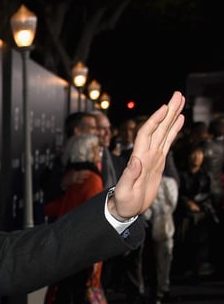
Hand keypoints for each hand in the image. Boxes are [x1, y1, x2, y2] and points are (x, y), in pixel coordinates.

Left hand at [108, 91, 184, 219]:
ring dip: (172, 116)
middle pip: (158, 128)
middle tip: (178, 95)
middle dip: (168, 111)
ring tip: (181, 100)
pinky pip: (167, 142)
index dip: (155, 121)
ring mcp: (153, 156)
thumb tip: (135, 160)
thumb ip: (129, 176)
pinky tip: (179, 120)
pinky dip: (173, 130)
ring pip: (164, 132)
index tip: (164, 108)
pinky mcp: (158, 161)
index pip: (147, 134)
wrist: (126, 209)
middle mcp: (146, 154)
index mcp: (139, 158)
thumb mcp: (124, 191)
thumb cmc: (123, 202)